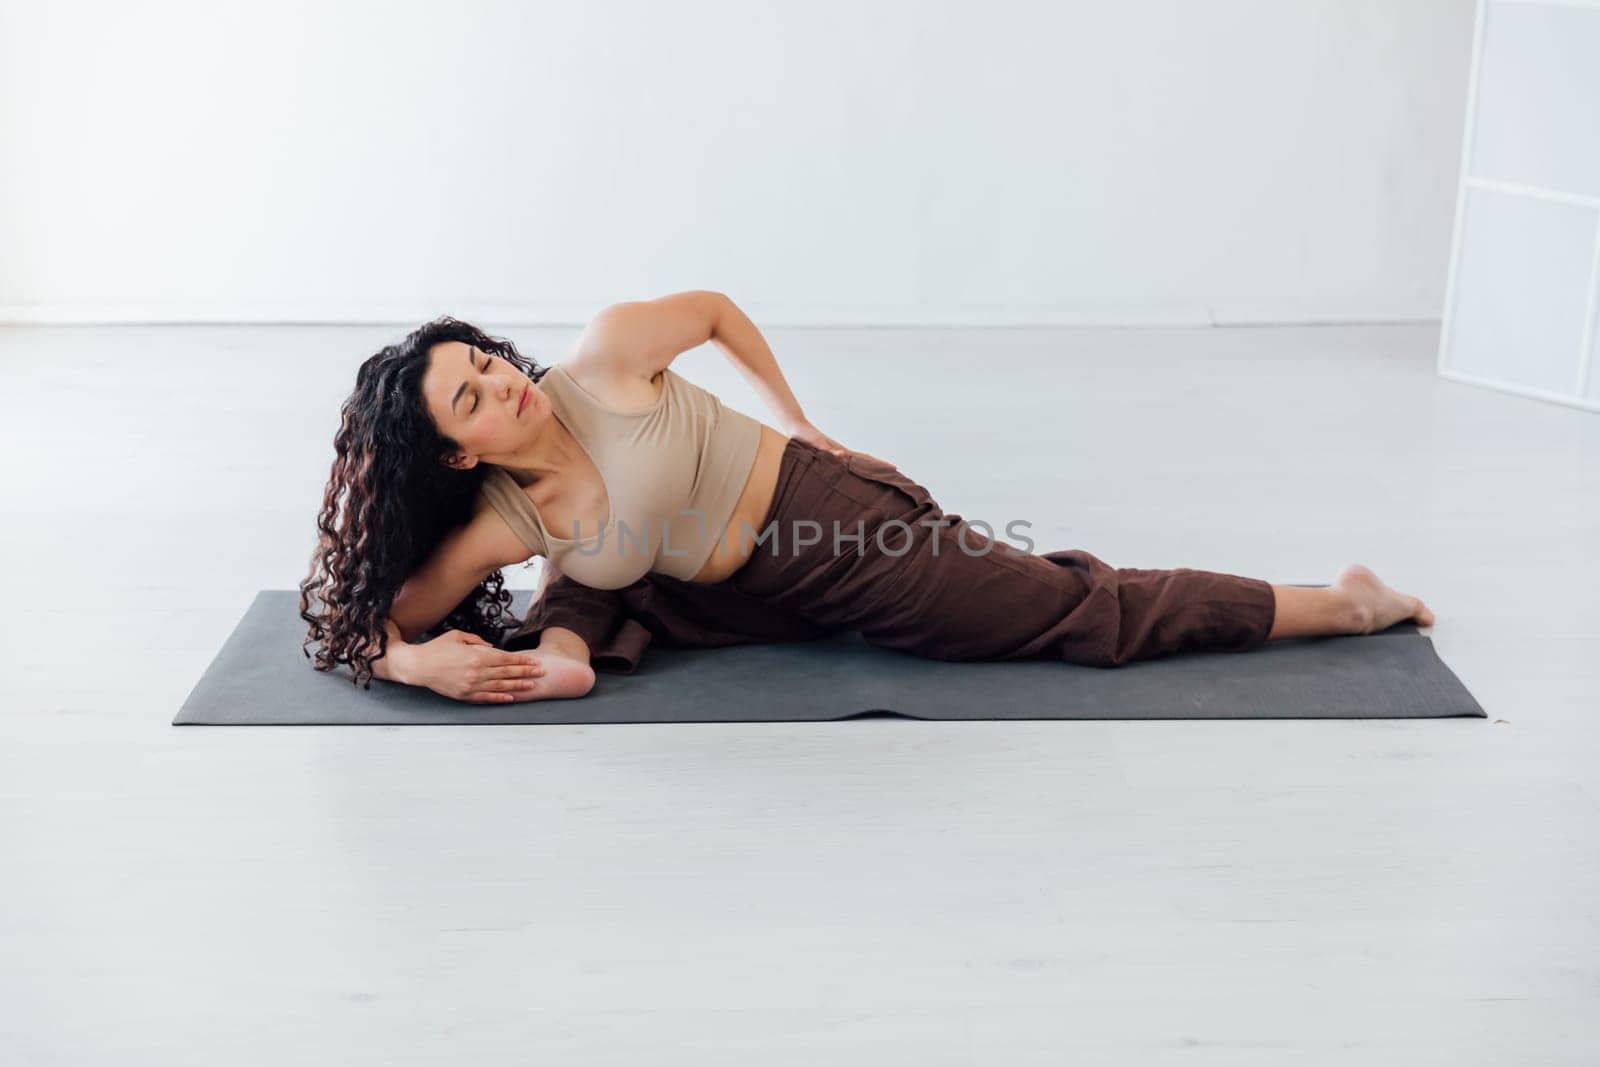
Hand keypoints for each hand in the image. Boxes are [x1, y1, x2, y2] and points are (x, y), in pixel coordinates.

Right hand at [410, 629, 588, 703]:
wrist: (417, 666)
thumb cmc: (437, 648)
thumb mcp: (458, 636)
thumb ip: (477, 641)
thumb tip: (492, 648)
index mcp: (476, 655)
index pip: (505, 659)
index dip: (521, 661)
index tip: (534, 662)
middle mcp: (476, 671)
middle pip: (506, 673)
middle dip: (525, 673)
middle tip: (541, 673)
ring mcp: (470, 685)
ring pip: (499, 687)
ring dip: (517, 686)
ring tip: (531, 686)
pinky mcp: (464, 695)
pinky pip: (485, 698)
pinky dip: (499, 699)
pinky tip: (510, 699)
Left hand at [785, 419, 895, 469]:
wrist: (797, 429)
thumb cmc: (807, 437)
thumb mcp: (819, 446)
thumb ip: (829, 452)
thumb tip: (843, 455)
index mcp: (842, 453)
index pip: (865, 459)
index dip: (878, 464)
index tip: (893, 467)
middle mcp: (842, 454)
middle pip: (864, 461)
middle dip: (878, 468)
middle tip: (892, 475)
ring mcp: (837, 455)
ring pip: (856, 463)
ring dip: (867, 469)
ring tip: (878, 476)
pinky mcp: (829, 456)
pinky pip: (843, 463)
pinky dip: (852, 466)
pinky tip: (856, 471)